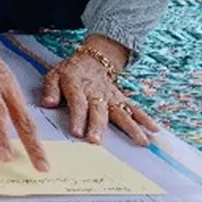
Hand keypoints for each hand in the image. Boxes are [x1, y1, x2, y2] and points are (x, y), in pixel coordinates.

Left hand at [42, 44, 157, 145]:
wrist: (92, 59)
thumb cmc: (70, 72)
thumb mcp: (54, 75)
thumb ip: (50, 89)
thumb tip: (47, 103)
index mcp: (77, 87)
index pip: (77, 103)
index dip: (77, 117)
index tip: (77, 132)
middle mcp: (96, 93)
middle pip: (98, 111)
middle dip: (97, 126)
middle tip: (96, 141)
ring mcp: (111, 97)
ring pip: (121, 112)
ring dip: (131, 127)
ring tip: (141, 142)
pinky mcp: (121, 99)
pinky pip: (134, 108)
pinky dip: (145, 119)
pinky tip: (154, 130)